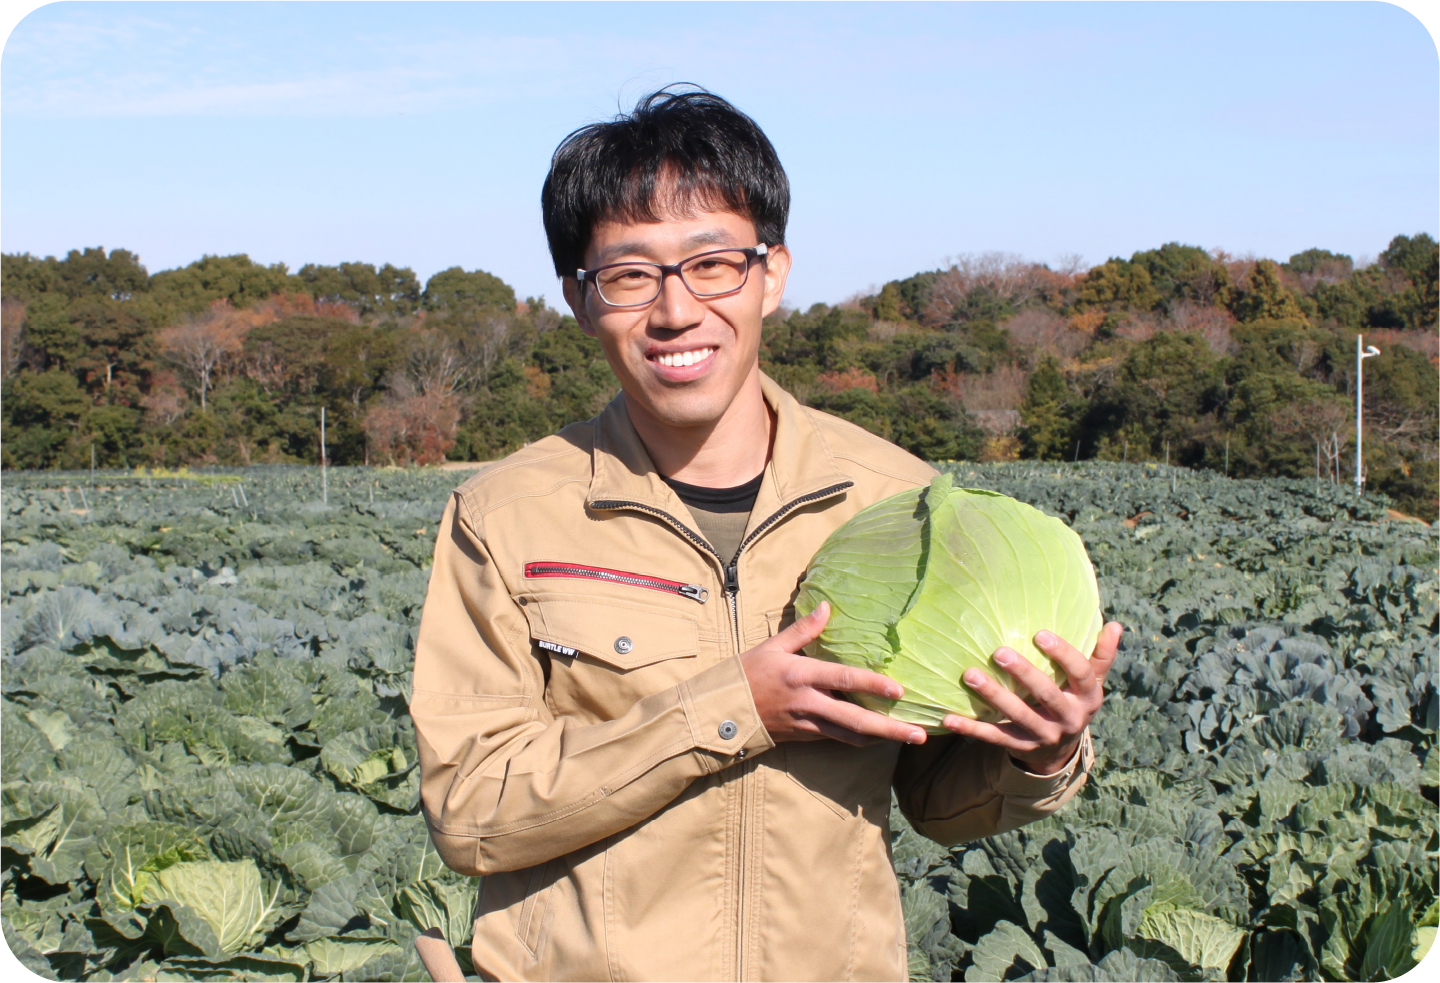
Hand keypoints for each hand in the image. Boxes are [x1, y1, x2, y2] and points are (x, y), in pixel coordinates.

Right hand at [742, 601, 927, 746]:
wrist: (723, 712)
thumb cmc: (748, 673)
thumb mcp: (773, 646)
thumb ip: (803, 629)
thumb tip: (826, 606)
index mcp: (801, 675)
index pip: (842, 680)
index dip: (872, 685)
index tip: (899, 690)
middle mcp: (808, 703)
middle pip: (854, 720)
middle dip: (888, 728)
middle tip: (918, 733)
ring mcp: (807, 723)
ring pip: (850, 736)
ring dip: (881, 739)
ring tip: (909, 739)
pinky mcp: (805, 736)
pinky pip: (838, 740)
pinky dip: (861, 740)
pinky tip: (879, 738)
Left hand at [942, 621, 1122, 774]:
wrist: (1062, 750)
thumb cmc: (1073, 699)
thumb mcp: (1091, 682)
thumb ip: (1100, 655)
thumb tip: (1116, 625)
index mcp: (1089, 697)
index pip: (1081, 673)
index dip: (1063, 654)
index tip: (1040, 633)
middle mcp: (1069, 718)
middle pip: (1046, 694)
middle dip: (1023, 674)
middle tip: (998, 652)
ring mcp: (1045, 735)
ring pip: (1018, 715)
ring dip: (994, 695)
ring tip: (971, 675)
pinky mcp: (1022, 748)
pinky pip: (995, 737)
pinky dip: (972, 728)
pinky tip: (950, 717)